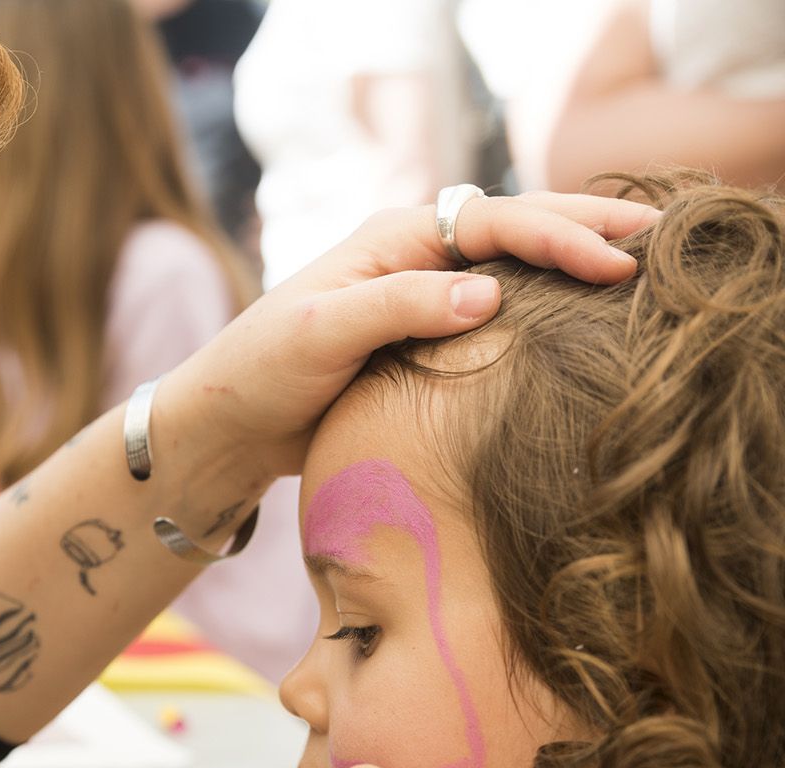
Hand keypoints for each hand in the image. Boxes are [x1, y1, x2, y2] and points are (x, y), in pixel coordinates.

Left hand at [160, 191, 660, 481]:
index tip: (617, 261)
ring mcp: (421, 297)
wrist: (228, 424)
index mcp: (393, 240)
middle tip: (659, 234)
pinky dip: (543, 308)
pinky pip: (497, 316)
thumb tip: (490, 293)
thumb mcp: (321, 334)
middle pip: (517, 228)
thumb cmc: (259, 372)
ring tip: (640, 265)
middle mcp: (414, 258)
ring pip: (514, 268)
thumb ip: (397, 308)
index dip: (561, 236)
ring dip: (571, 262)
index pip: (496, 223)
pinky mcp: (423, 341)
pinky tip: (581, 322)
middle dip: (586, 225)